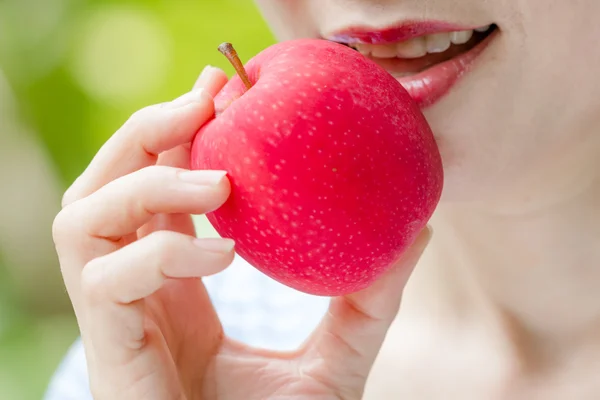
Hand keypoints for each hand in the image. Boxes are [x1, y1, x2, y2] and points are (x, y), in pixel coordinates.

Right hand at [52, 65, 431, 399]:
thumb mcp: (336, 354)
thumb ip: (371, 298)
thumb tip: (419, 229)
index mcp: (174, 281)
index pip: (153, 187)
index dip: (177, 133)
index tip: (221, 91)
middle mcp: (135, 286)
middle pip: (104, 183)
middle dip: (147, 131)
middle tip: (208, 100)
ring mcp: (113, 314)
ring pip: (84, 216)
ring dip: (147, 183)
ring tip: (219, 186)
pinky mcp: (107, 347)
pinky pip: (106, 276)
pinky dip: (161, 252)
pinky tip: (221, 255)